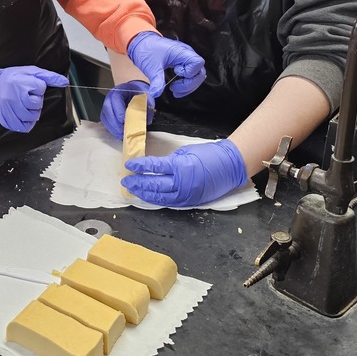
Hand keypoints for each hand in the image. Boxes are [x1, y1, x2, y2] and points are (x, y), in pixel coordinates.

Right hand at [0, 66, 68, 132]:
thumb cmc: (12, 79)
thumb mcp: (31, 72)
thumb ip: (49, 77)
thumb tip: (64, 82)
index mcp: (21, 83)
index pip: (41, 89)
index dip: (37, 87)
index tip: (30, 85)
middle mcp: (15, 98)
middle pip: (37, 104)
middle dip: (35, 100)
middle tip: (25, 95)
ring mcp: (11, 110)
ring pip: (33, 116)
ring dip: (32, 111)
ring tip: (23, 104)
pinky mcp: (8, 120)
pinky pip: (25, 126)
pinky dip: (27, 122)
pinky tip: (22, 114)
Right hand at [100, 80, 154, 140]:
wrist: (134, 91)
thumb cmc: (138, 93)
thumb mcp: (145, 97)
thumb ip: (147, 106)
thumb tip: (147, 120)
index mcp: (119, 91)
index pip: (115, 100)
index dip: (119, 111)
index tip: (124, 121)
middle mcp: (110, 98)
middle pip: (108, 111)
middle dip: (115, 123)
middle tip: (124, 132)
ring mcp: (107, 106)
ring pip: (105, 118)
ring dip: (113, 128)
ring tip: (122, 135)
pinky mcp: (107, 114)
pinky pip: (106, 123)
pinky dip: (113, 129)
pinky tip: (120, 134)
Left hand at [122, 139, 247, 207]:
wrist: (230, 166)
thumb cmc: (209, 155)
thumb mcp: (186, 153)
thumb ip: (170, 162)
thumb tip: (156, 168)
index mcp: (180, 167)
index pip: (154, 167)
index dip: (140, 166)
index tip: (129, 165)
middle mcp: (181, 183)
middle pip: (153, 185)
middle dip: (137, 183)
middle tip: (126, 181)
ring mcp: (186, 195)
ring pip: (159, 197)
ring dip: (144, 194)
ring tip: (133, 190)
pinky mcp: (190, 202)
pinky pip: (169, 202)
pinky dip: (157, 200)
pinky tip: (148, 197)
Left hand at [127, 32, 205, 97]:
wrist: (141, 43)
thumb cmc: (147, 50)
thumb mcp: (151, 67)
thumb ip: (156, 81)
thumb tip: (156, 94)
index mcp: (182, 51)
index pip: (197, 63)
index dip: (190, 72)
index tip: (176, 73)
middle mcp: (187, 54)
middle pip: (199, 72)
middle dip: (189, 84)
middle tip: (174, 89)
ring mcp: (185, 58)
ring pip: (196, 75)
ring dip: (187, 86)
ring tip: (174, 91)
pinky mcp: (182, 63)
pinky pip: (190, 75)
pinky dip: (185, 83)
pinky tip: (175, 88)